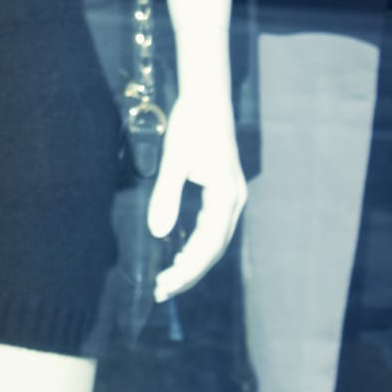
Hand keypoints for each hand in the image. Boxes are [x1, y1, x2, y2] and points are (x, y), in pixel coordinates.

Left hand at [147, 91, 245, 301]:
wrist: (208, 99)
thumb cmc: (191, 125)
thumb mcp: (175, 160)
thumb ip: (166, 196)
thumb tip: (158, 233)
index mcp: (225, 195)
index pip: (208, 246)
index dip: (188, 270)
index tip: (165, 285)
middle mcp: (233, 201)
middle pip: (213, 250)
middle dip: (189, 275)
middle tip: (160, 292)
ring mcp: (230, 198)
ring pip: (214, 243)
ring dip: (192, 265)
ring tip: (167, 283)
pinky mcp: (223, 194)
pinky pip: (212, 230)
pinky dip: (196, 248)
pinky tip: (179, 257)